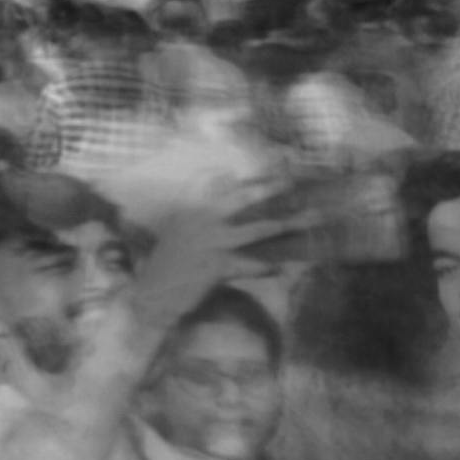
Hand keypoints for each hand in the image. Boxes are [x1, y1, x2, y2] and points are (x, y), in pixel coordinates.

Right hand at [83, 131, 280, 340]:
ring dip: (285, 225)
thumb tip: (218, 183)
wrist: (151, 295)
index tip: (269, 163)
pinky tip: (280, 269)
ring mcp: (211, 243)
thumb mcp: (177, 231)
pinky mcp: (218, 266)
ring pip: (256, 230)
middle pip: (242, 198)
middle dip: (269, 189)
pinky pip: (251, 265)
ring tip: (307, 221)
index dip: (245, 175)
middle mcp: (202, 220)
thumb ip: (195, 210)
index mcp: (190, 209)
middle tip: (291, 181)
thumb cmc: (166, 265)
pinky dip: (266, 268)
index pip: (219, 184)